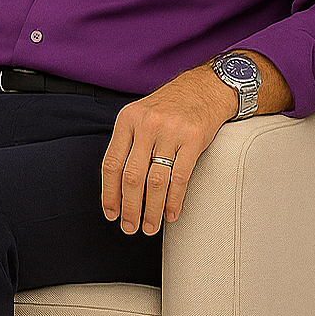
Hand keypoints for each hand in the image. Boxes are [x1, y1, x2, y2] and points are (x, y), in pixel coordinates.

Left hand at [100, 68, 232, 235]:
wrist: (205, 88)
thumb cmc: (169, 107)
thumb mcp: (140, 116)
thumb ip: (127, 143)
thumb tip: (116, 184)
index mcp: (127, 120)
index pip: (111, 163)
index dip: (109, 192)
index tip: (110, 213)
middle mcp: (146, 125)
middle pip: (132, 176)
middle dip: (129, 207)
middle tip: (129, 227)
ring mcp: (170, 132)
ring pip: (156, 181)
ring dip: (152, 209)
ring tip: (150, 226)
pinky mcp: (194, 140)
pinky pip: (180, 177)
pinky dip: (174, 200)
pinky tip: (171, 214)